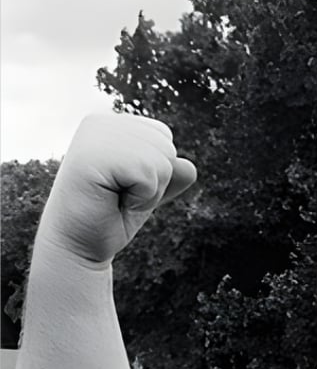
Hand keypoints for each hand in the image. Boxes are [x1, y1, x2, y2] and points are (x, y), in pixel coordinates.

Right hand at [39, 114, 196, 264]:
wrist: (77, 246)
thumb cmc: (112, 216)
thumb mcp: (150, 189)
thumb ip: (172, 172)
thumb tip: (188, 167)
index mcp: (110, 123)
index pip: (164, 135)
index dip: (155, 169)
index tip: (122, 184)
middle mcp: (98, 122)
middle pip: (167, 146)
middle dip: (154, 180)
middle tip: (117, 194)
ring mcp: (93, 136)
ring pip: (163, 160)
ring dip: (147, 191)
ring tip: (114, 198)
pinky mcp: (93, 156)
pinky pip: (150, 174)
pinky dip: (141, 197)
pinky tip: (111, 202)